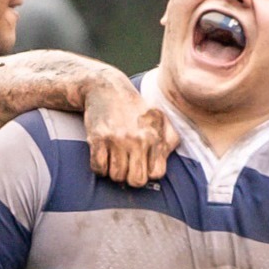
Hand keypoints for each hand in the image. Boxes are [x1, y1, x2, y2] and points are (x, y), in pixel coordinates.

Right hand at [83, 74, 178, 188]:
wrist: (106, 88)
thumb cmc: (134, 107)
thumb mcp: (159, 118)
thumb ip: (170, 139)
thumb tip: (168, 158)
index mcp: (154, 136)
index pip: (156, 174)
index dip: (147, 173)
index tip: (141, 164)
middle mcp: (138, 139)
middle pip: (136, 180)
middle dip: (130, 177)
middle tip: (126, 165)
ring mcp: (118, 139)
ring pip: (117, 176)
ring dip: (114, 172)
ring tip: (114, 158)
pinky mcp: (98, 138)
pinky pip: (99, 168)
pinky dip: (99, 167)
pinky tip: (102, 156)